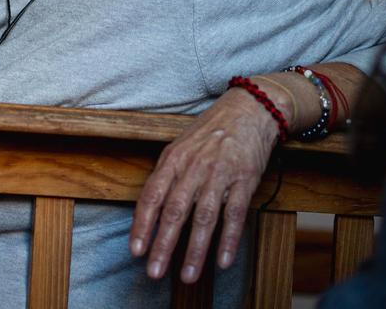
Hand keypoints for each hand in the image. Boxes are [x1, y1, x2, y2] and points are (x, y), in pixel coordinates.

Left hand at [129, 87, 279, 282]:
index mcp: (174, 159)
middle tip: (155, 272)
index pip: (152, 196)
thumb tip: (150, 212)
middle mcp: (194, 167)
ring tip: (188, 274)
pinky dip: (229, 240)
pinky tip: (223, 261)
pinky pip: (235, 215)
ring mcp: (220, 173)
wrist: (249, 109)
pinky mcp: (245, 179)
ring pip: (204, 217)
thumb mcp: (181, 146)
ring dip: (196, 249)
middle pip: (175, 211)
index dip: (142, 225)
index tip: (136, 251)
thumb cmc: (211, 132)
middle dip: (164, 245)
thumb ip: (167, 176)